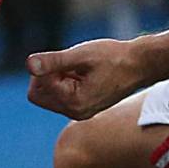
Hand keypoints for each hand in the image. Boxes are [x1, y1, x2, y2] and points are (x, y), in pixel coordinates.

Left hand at [26, 38, 142, 119]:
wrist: (140, 64)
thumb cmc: (114, 57)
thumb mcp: (80, 55)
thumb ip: (53, 61)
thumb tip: (29, 64)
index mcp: (74, 103)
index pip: (37, 88)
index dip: (45, 69)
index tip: (65, 61)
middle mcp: (75, 112)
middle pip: (38, 94)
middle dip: (47, 75)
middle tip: (69, 64)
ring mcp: (79, 110)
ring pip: (48, 92)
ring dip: (57, 76)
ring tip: (79, 68)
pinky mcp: (82, 105)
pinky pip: (60, 92)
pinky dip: (65, 79)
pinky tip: (83, 71)